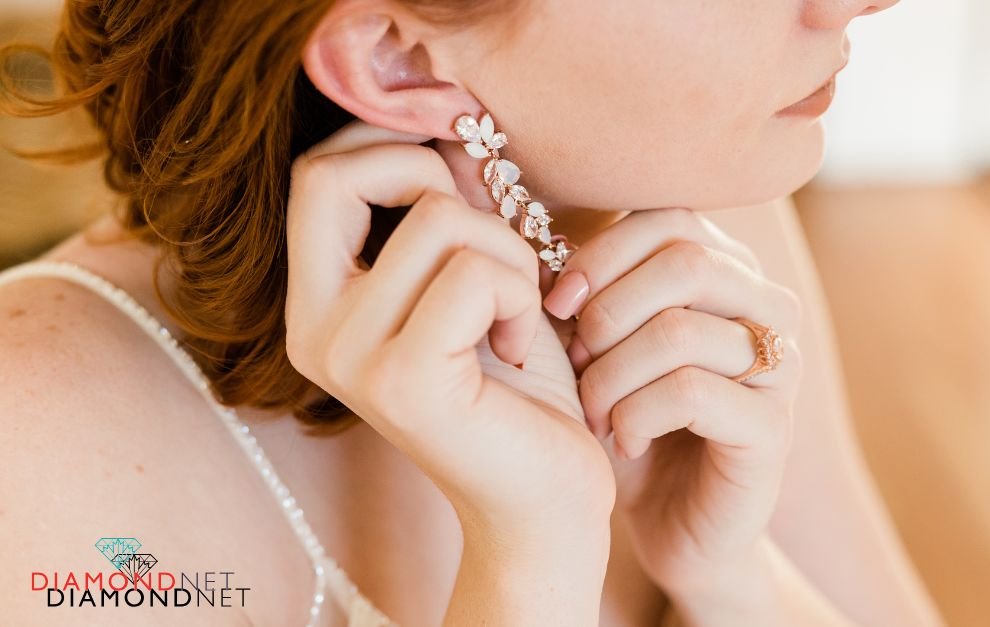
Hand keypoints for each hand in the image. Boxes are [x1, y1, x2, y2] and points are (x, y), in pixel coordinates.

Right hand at [284, 121, 614, 544]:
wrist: (543, 496)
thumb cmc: (516, 384)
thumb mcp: (478, 276)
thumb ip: (450, 207)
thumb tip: (449, 129)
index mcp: (318, 304)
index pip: (316, 175)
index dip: (389, 149)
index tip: (460, 179)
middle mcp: (313, 330)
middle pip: (341, 175)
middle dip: (436, 183)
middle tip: (491, 245)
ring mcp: (348, 357)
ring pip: (437, 219)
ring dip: (509, 252)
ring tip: (518, 313)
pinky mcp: (402, 380)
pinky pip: (475, 273)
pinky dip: (520, 295)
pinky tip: (519, 346)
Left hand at [542, 207, 804, 594]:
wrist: (669, 524)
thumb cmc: (629, 422)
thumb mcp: (595, 346)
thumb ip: (578, 286)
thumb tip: (524, 231)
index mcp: (729, 272)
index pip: (668, 219)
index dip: (601, 254)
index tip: (555, 304)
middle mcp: (767, 308)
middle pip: (685, 261)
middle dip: (606, 313)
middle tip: (575, 363)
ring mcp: (780, 368)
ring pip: (680, 330)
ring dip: (612, 374)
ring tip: (593, 411)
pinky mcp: (774, 429)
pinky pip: (690, 393)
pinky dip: (637, 415)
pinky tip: (623, 442)